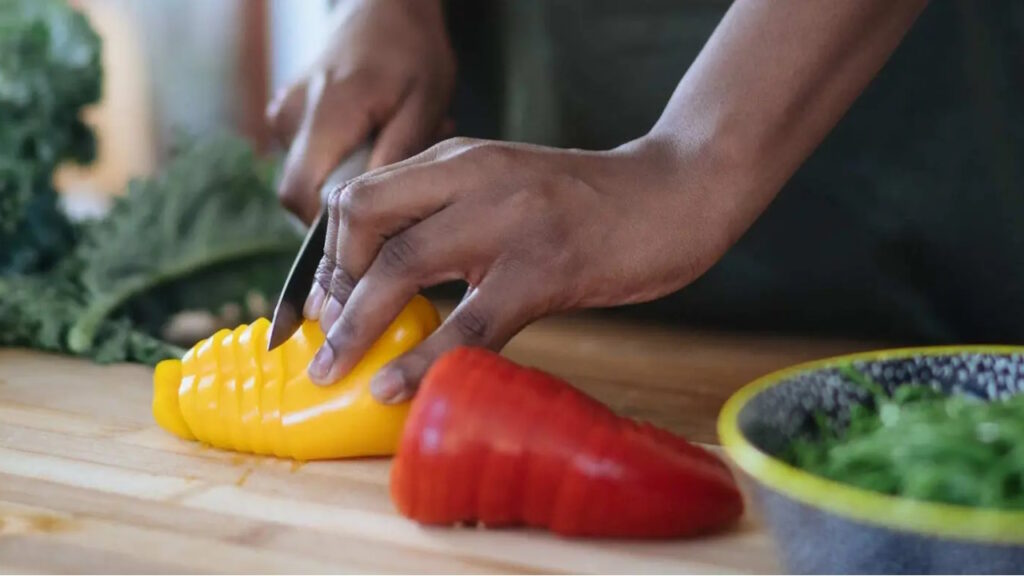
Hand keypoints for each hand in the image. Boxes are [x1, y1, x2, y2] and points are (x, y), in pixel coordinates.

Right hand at [266, 0, 455, 223]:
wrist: (386, 6)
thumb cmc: (411, 50)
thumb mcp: (423, 104)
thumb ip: (397, 155)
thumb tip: (376, 207)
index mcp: (326, 114)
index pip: (300, 196)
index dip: (329, 225)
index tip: (371, 226)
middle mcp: (293, 116)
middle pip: (299, 194)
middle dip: (344, 203)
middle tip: (391, 178)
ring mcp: (284, 114)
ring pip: (307, 176)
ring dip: (347, 177)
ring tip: (389, 145)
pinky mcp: (287, 114)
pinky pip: (309, 157)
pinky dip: (341, 158)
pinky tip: (373, 136)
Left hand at [302, 135, 759, 401]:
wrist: (673, 192)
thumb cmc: (585, 203)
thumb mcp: (504, 188)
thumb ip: (450, 215)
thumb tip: (392, 281)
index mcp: (456, 160)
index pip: (358, 195)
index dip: (326, 255)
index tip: (323, 304)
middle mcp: (471, 176)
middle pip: (361, 220)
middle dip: (330, 287)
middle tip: (327, 341)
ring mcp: (507, 219)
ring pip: (401, 266)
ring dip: (356, 326)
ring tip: (333, 371)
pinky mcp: (545, 267)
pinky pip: (468, 321)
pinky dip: (424, 359)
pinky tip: (396, 387)